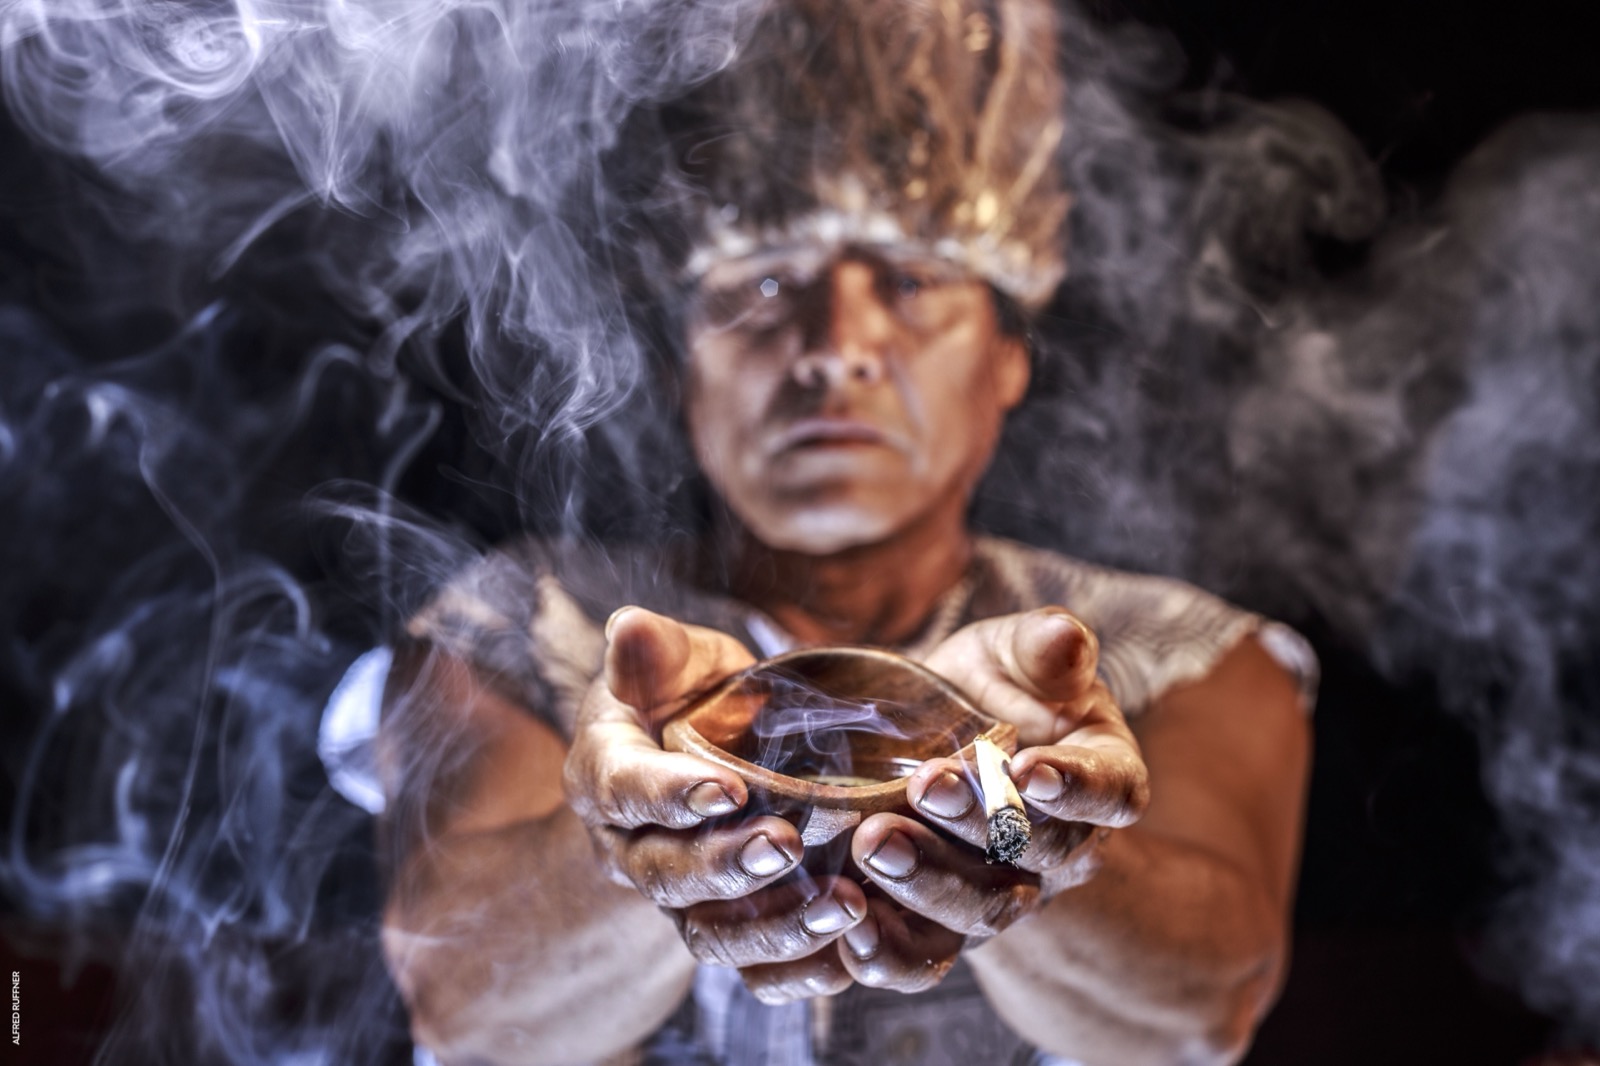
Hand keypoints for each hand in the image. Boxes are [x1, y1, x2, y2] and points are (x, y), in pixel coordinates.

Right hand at [563, 606, 869, 1002]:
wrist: (697, 754)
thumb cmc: (684, 695)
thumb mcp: (670, 661)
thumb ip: (653, 650)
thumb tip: (630, 626)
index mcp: (604, 774)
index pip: (625, 791)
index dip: (672, 795)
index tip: (728, 790)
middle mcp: (628, 848)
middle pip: (666, 874)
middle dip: (727, 866)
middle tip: (788, 847)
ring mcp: (675, 898)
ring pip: (708, 934)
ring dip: (773, 926)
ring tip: (841, 906)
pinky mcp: (721, 928)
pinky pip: (750, 970)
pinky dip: (799, 969)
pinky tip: (852, 951)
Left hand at [836, 608, 1149, 990]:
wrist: (932, 737)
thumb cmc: (991, 688)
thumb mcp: (1014, 654)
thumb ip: (1043, 647)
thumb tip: (1066, 637)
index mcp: (1101, 778)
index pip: (1109, 792)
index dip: (1077, 788)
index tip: (1029, 768)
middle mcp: (1062, 850)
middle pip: (1035, 854)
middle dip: (979, 823)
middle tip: (924, 786)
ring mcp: (1003, 895)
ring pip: (981, 910)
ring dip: (927, 882)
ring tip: (874, 844)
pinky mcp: (942, 928)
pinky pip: (925, 958)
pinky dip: (890, 954)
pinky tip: (852, 930)